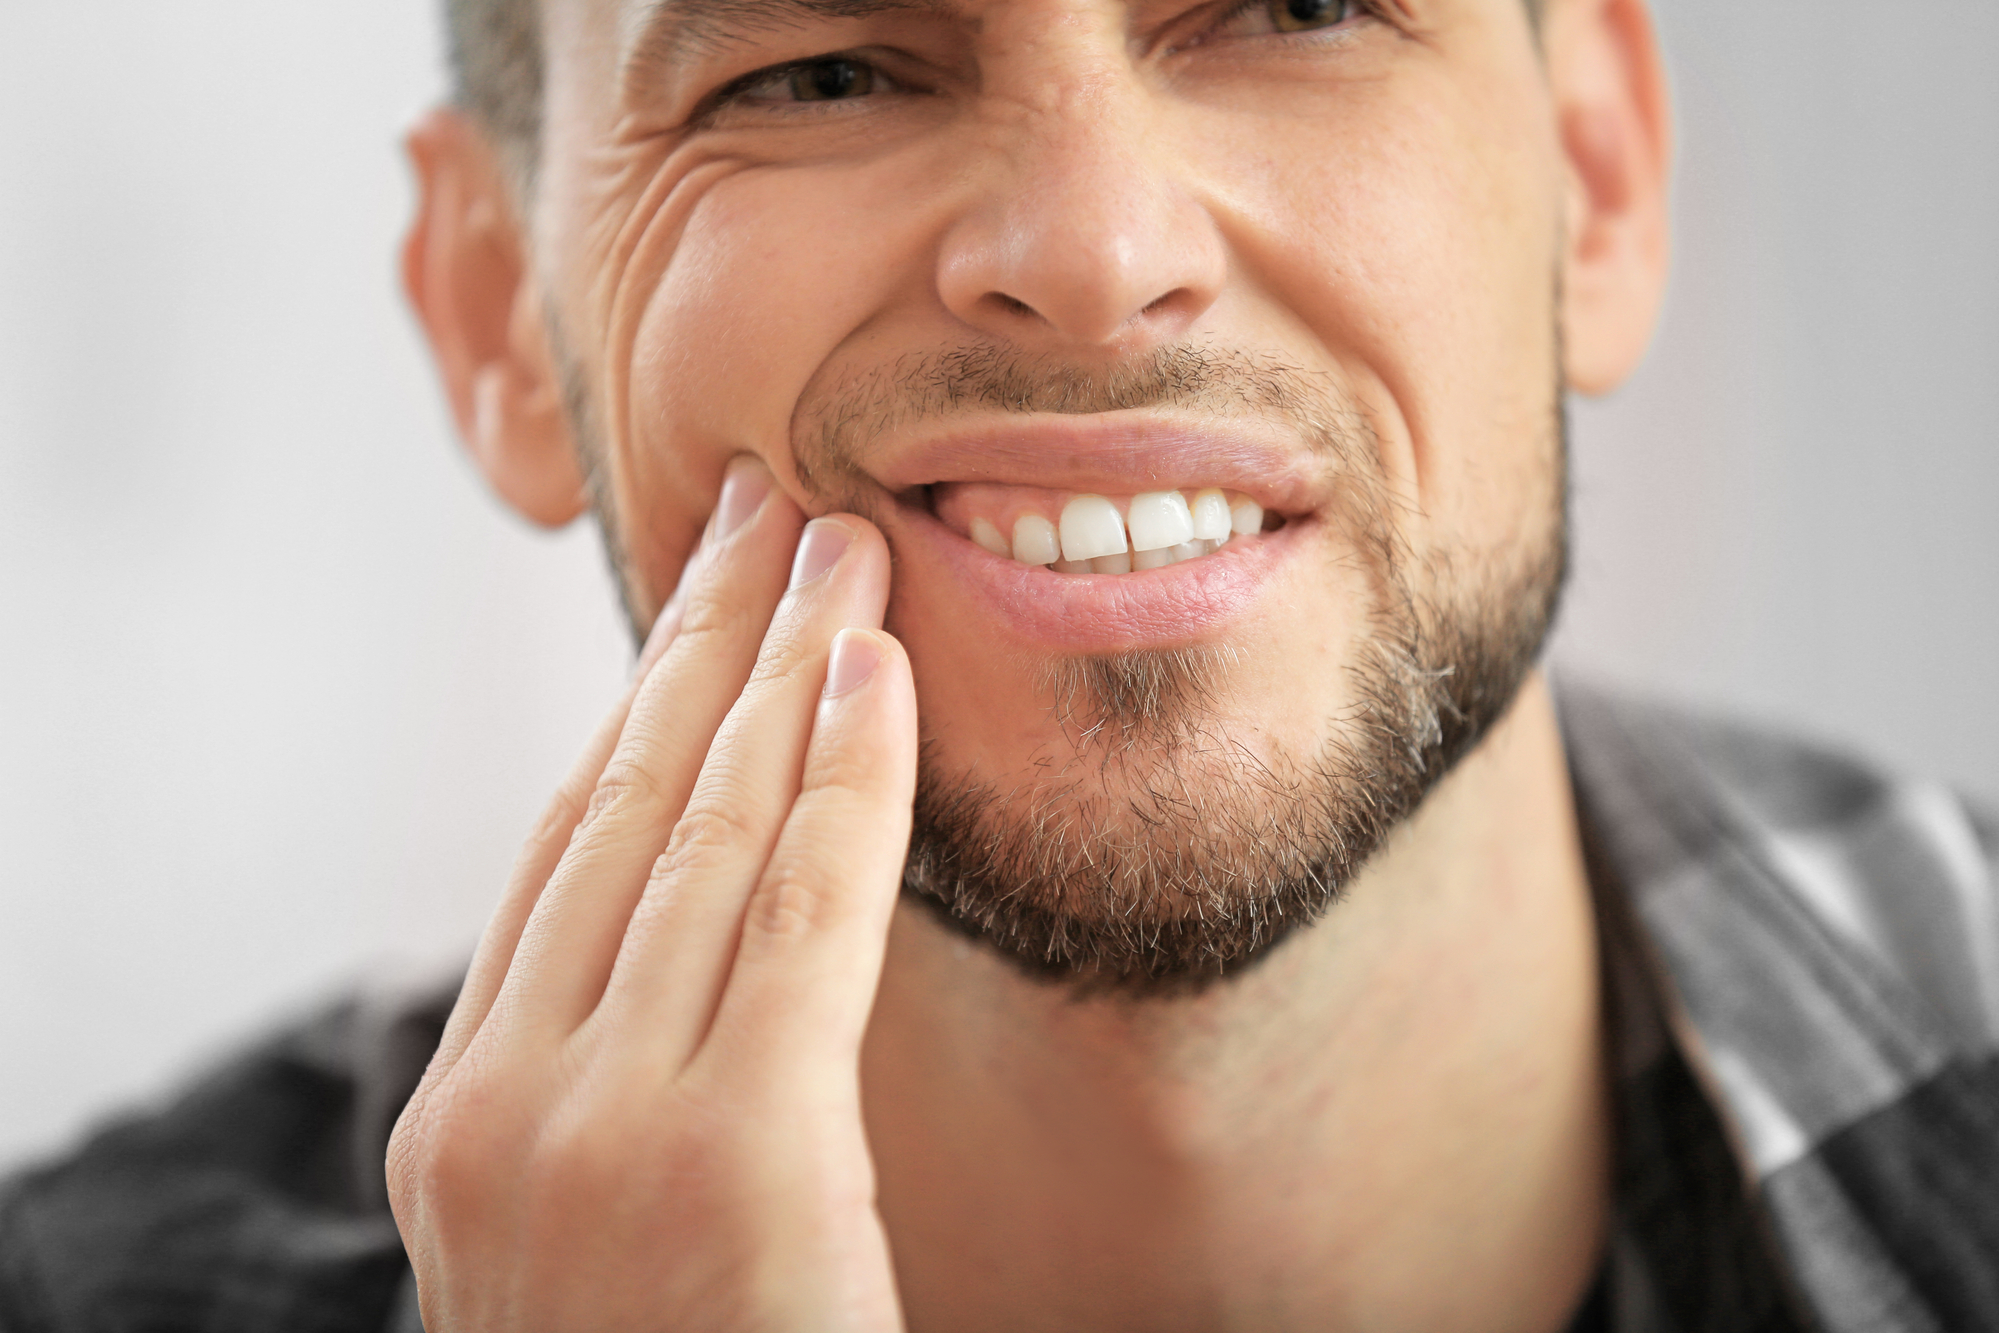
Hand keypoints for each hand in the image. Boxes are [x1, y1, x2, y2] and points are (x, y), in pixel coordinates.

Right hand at [387, 457, 916, 1330]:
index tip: (697, 607)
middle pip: (623, 808)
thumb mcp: (596, 1225)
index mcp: (467, 1116)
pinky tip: (877, 672)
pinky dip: (844, 782)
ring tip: (835, 542)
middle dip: (701, 642)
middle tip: (765, 506)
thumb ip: (621, 1079)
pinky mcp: (730, 1159)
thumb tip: (694, 933)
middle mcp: (508, 1101)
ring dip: (779, 669)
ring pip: (708, 837)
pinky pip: (803, 917)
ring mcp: (600, 1128)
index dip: (637, 707)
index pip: (564, 856)